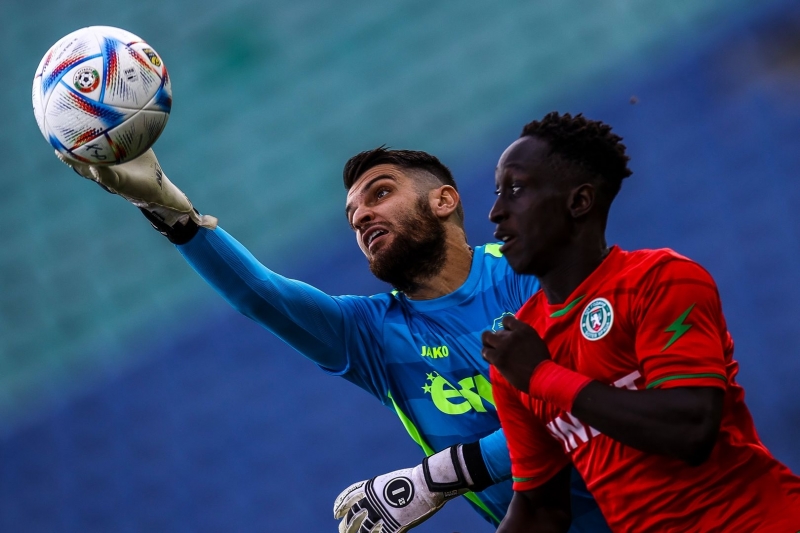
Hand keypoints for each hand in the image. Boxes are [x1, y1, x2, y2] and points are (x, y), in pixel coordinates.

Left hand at [55, 149, 215, 228]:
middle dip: (76, 162)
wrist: (143, 187)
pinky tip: (71, 119)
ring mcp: (99, 168)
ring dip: (68, 150)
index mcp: (123, 183)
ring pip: (80, 159)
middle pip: (87, 169)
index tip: (99, 167)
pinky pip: (85, 145)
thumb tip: (211, 222)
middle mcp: (107, 177)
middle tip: (63, 151)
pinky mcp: (97, 157)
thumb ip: (185, 205)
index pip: (112, 179)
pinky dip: (77, 136)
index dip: (104, 173)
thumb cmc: (158, 189)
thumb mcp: (173, 197)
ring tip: (55, 134)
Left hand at [333, 447, 468, 532]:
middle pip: (354, 516)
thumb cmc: (415, 479)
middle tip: (342, 530)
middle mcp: (372, 502)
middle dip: (346, 525)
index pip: (349, 498)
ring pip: (363, 530)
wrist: (427, 483)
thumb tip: (378, 502)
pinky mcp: (393, 525)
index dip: (341, 506)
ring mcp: (382, 515)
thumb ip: (381, 493)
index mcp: (371, 488)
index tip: (335, 514)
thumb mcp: (391, 481)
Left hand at [481, 315, 549, 391]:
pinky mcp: (497, 357)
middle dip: (497, 338)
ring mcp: (503, 346)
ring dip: (488, 344)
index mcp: (523, 329)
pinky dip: (487, 355)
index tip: (507, 334)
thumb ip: (523, 336)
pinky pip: (485, 352)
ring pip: (486, 338)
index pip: (507, 319)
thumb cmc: (542, 361)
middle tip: (499, 347)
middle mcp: (512, 335)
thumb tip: (514, 336)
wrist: (541, 376)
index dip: (505, 327)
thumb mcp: (535, 341)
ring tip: (491, 351)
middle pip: (497, 331)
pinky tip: (491, 360)